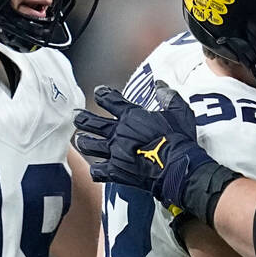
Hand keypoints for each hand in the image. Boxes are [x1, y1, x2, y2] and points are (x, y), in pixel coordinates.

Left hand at [73, 84, 214, 209]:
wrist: (176, 167)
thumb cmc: (178, 139)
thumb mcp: (179, 111)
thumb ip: (168, 96)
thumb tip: (160, 85)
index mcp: (131, 117)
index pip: (110, 100)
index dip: (103, 94)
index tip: (99, 92)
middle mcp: (118, 133)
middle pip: (92, 123)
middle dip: (82, 117)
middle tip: (77, 115)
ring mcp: (115, 152)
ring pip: (90, 145)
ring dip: (84, 141)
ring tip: (80, 139)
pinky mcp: (117, 171)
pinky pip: (98, 171)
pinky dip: (95, 171)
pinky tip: (95, 170)